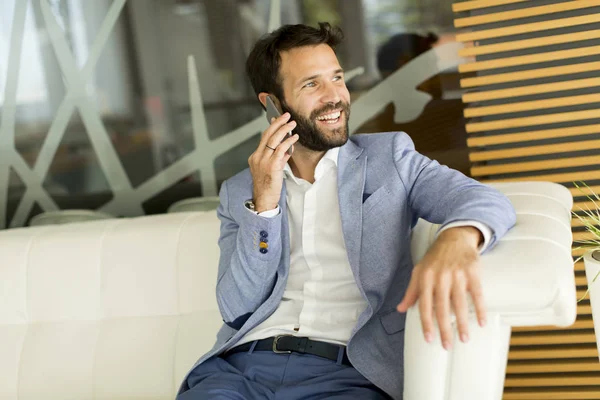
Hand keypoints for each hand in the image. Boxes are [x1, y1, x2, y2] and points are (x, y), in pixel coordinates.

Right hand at [248, 112, 298, 211]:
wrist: (263, 199)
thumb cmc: (268, 186)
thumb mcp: (271, 170)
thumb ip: (277, 159)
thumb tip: (287, 150)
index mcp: (255, 157)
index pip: (263, 138)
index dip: (272, 127)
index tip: (278, 119)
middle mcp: (257, 157)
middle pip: (267, 135)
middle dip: (278, 123)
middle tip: (286, 115)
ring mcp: (263, 161)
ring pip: (273, 140)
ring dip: (284, 130)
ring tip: (293, 123)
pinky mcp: (272, 166)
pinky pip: (280, 150)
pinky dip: (288, 142)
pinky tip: (294, 138)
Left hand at [397, 226, 483, 349]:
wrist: (454, 237)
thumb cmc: (435, 258)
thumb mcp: (419, 271)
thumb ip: (411, 291)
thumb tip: (400, 309)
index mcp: (425, 278)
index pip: (424, 305)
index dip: (426, 323)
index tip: (429, 339)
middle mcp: (440, 277)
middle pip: (442, 308)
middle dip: (444, 329)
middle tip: (447, 345)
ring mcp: (457, 274)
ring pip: (459, 303)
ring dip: (463, 323)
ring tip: (464, 338)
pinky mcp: (472, 272)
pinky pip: (477, 294)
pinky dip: (480, 309)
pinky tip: (481, 322)